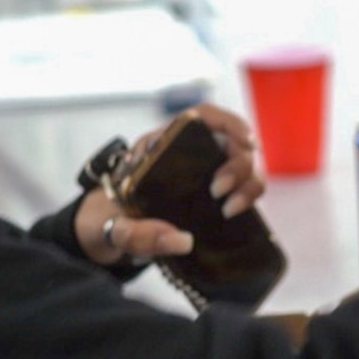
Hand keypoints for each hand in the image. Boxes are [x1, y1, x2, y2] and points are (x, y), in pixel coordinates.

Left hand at [73, 103, 266, 265]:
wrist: (109, 232)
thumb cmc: (111, 218)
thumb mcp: (116, 228)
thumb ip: (140, 235)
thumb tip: (183, 241)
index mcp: (164, 145)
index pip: (203, 116)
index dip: (228, 122)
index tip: (244, 140)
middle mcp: (190, 153)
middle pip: (232, 143)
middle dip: (237, 165)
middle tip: (221, 193)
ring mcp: (206, 173)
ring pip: (244, 166)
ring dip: (248, 183)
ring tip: (231, 209)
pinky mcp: (215, 195)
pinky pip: (243, 187)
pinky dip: (248, 197)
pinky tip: (236, 212)